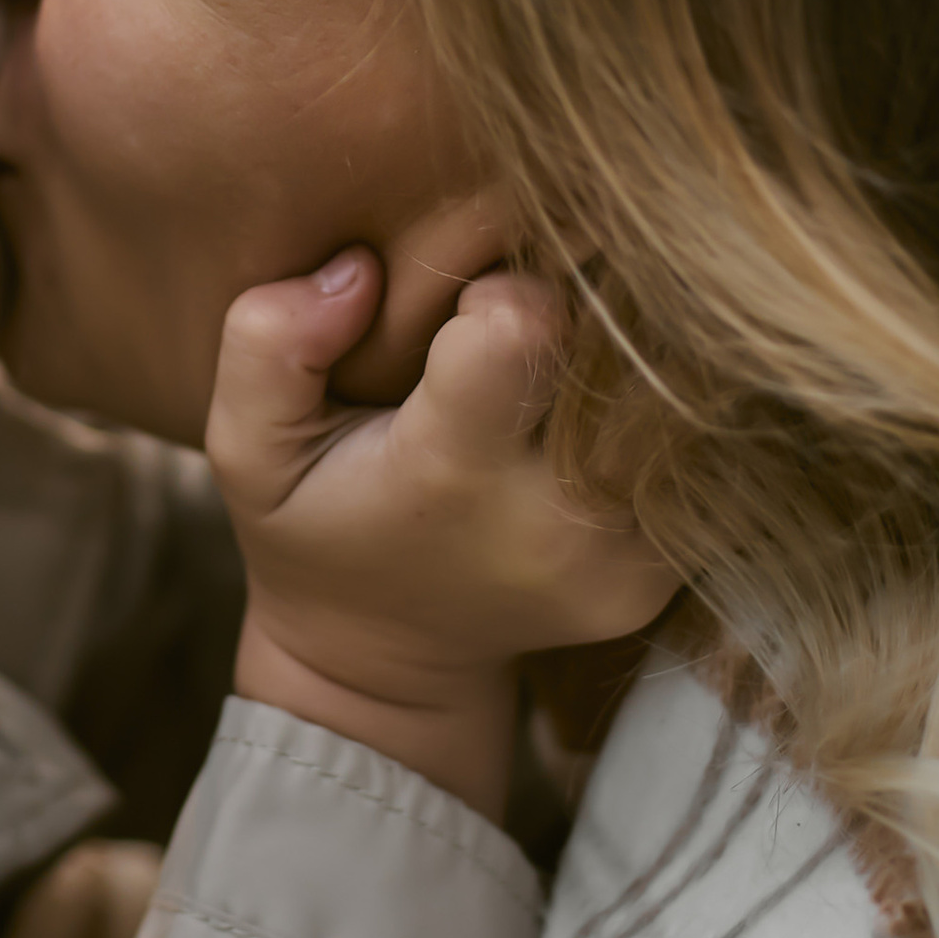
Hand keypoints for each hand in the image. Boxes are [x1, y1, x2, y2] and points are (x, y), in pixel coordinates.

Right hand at [210, 251, 681, 819]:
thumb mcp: (247, 448)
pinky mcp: (666, 571)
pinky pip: (691, 456)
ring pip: (673, 400)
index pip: (523, 329)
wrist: (388, 666)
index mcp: (450, 476)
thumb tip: (358, 271)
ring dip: (626, 365)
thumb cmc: (317, 526)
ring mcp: (626, 558)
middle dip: (583, 319)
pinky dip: (652, 422)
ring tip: (567, 379)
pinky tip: (595, 424)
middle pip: (622, 354)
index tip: (469, 315)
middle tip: (533, 339)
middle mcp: (556, 524)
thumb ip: (269, 341)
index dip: (498, 293)